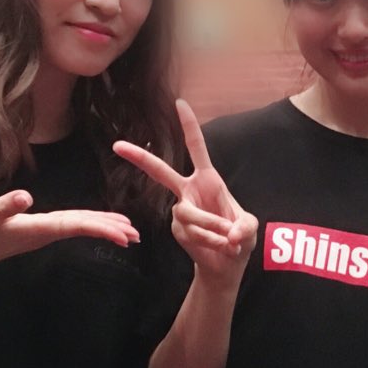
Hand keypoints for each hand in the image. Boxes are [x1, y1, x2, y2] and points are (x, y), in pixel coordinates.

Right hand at [0, 190, 139, 277]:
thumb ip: (4, 206)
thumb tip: (24, 197)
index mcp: (39, 228)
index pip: (78, 226)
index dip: (103, 228)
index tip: (125, 234)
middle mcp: (45, 233)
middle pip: (85, 229)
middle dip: (111, 230)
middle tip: (137, 235)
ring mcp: (41, 234)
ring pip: (79, 229)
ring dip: (102, 228)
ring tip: (125, 232)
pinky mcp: (35, 233)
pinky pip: (68, 228)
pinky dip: (86, 225)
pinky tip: (91, 224)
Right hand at [113, 99, 257, 283]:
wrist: (227, 264)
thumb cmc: (240, 238)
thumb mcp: (250, 228)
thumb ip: (243, 227)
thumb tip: (229, 234)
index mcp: (208, 180)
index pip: (196, 148)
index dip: (189, 126)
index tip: (180, 103)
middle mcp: (189, 192)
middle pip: (161, 172)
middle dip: (140, 158)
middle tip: (117, 145)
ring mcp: (180, 211)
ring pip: (189, 214)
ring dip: (213, 228)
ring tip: (229, 240)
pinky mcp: (177, 229)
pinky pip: (192, 232)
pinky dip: (210, 240)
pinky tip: (220, 246)